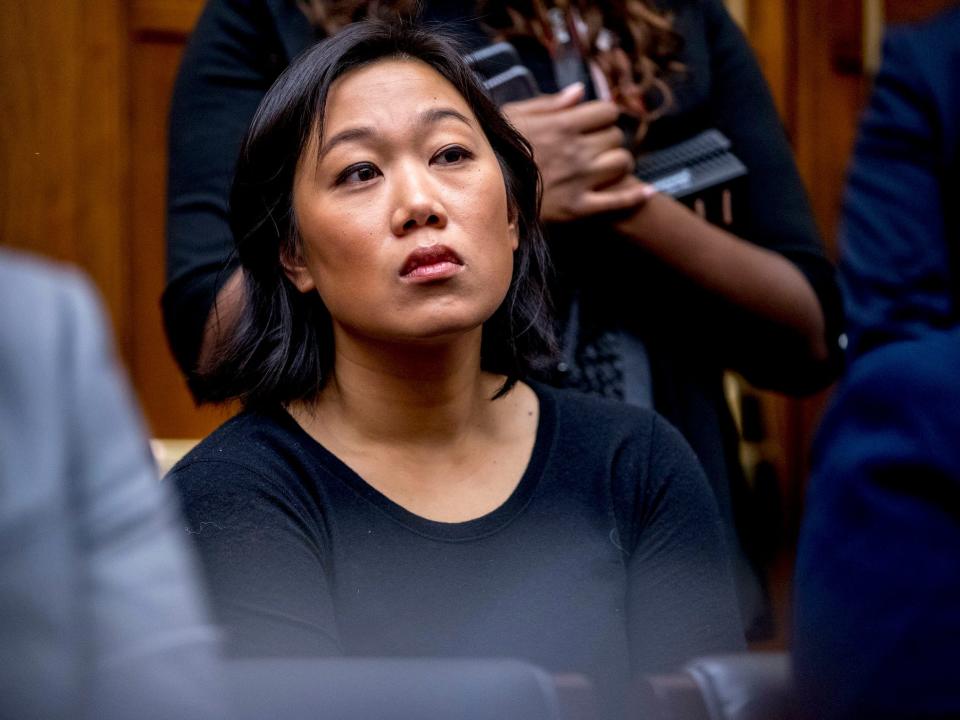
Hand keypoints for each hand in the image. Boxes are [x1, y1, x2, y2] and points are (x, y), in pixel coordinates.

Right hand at [502, 83, 652, 222]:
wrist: (483, 194)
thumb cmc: (494, 151)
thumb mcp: (513, 117)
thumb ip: (549, 104)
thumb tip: (579, 92)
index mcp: (562, 125)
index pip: (607, 111)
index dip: (605, 116)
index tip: (596, 123)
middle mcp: (576, 151)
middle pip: (616, 137)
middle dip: (608, 140)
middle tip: (595, 147)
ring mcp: (580, 180)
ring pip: (622, 163)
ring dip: (618, 163)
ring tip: (607, 166)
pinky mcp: (579, 208)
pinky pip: (618, 201)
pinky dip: (635, 196)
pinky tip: (645, 192)